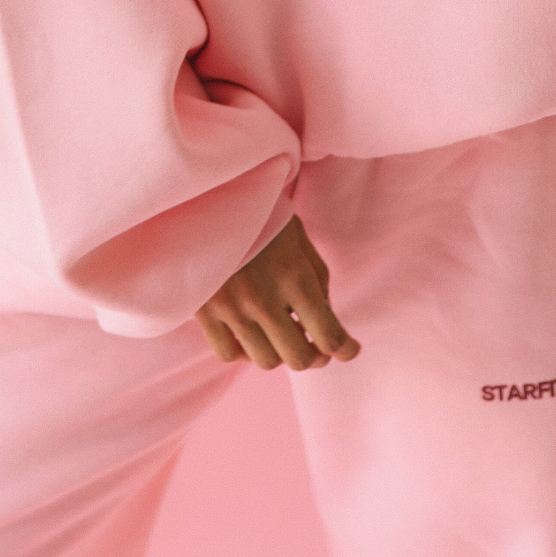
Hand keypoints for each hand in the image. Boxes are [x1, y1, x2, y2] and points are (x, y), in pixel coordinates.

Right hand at [195, 215, 361, 371]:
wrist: (207, 195)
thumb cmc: (261, 212)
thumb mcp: (299, 236)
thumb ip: (317, 278)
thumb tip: (325, 318)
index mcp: (294, 276)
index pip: (328, 335)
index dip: (345, 349)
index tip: (350, 349)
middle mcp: (263, 299)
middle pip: (299, 358)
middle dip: (315, 355)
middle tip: (317, 346)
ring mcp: (231, 308)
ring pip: (266, 361)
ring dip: (281, 352)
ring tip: (282, 334)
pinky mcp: (205, 311)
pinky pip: (230, 354)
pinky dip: (246, 351)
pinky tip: (252, 335)